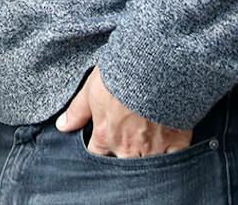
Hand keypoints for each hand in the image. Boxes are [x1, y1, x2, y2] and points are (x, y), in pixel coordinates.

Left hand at [54, 64, 191, 157]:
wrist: (154, 69)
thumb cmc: (119, 76)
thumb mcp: (91, 90)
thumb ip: (77, 111)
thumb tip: (61, 127)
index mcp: (105, 136)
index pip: (96, 156)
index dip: (98, 152)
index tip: (101, 149)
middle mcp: (128, 148)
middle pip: (122, 166)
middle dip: (122, 162)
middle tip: (124, 151)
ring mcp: (153, 148)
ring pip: (147, 168)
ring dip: (144, 163)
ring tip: (144, 153)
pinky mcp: (177, 143)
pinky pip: (174, 161)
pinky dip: (171, 161)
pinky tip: (169, 157)